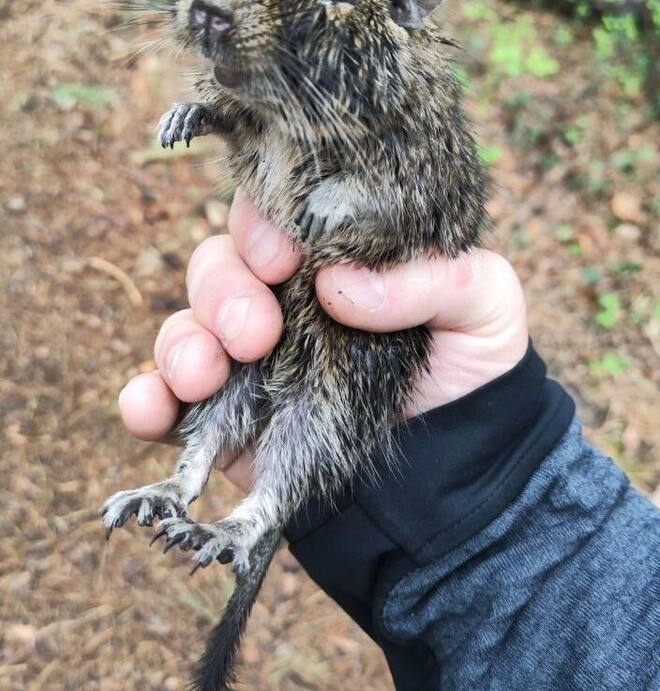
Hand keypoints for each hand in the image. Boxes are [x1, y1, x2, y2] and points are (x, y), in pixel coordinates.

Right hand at [120, 189, 528, 490]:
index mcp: (332, 257)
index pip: (273, 214)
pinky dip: (144, 399)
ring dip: (182, 344)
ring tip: (207, 376)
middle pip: (218, 265)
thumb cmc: (473, 373)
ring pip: (184, 325)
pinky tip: (150, 410)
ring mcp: (248, 360)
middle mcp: (281, 299)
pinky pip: (162, 398)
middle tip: (258, 334)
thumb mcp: (485, 306)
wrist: (458, 475)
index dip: (262, 225)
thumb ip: (432, 277)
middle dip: (223, 291)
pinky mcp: (226, 420)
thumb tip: (340, 285)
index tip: (284, 260)